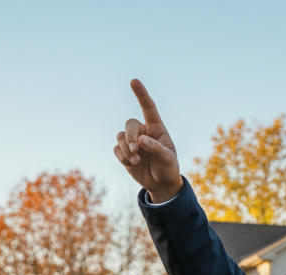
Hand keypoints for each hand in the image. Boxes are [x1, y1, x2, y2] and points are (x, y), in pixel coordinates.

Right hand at [114, 79, 182, 202]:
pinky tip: (132, 164)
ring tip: (137, 160)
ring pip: (121, 137)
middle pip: (130, 124)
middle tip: (135, 149)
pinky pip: (116, 150)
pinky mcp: (124, 153)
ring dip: (126, 149)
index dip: (141, 94)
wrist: (161, 183)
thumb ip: (156, 148)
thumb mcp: (168, 158)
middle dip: (130, 136)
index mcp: (156, 128)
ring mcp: (132, 142)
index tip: (134, 81)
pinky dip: (123, 157)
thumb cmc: (168, 167)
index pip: (148, 108)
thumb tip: (140, 141)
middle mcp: (143, 132)